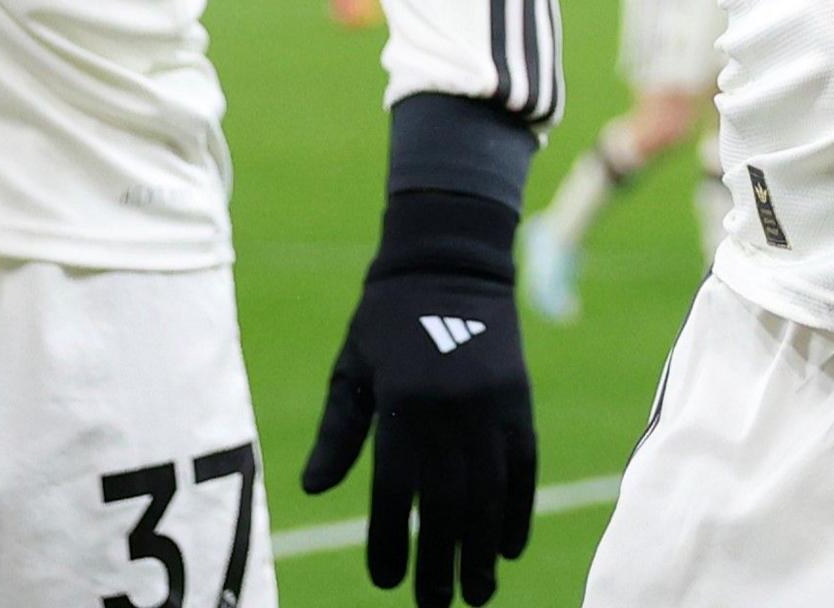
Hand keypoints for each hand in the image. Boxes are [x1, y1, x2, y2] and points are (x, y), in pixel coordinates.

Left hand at [303, 190, 534, 604]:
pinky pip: (522, 469)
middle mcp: (447, 412)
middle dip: (439, 564)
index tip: (385, 582)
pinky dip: (517, 511)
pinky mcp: (518, 404)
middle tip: (435, 606)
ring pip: (489, 496)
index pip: (394, 492)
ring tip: (476, 593)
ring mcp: (489, 409)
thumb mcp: (351, 369)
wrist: (449, 261)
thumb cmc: (386, 319)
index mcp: (399, 404)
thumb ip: (337, 431)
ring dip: (481, 551)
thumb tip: (311, 489)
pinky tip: (506, 548)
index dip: (390, 542)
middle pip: (445, 506)